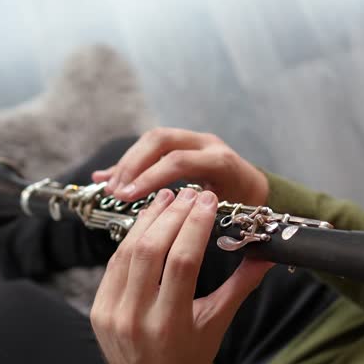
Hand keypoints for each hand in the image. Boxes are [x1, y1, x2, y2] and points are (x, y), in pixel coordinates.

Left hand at [90, 187, 272, 363]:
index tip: (208, 202)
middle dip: (172, 215)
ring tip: (168, 197)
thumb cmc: (190, 358)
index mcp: (171, 325)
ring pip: (127, 252)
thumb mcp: (217, 324)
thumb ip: (240, 286)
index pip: (182, 262)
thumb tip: (265, 253)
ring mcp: (112, 314)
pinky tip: (147, 222)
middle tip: (189, 193)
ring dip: (148, 220)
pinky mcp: (98, 309)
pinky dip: (130, 239)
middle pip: (151, 251)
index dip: (195, 226)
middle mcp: (137, 319)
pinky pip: (114, 265)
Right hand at [92, 128, 269, 207]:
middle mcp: (207, 143)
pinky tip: (106, 176)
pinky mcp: (182, 142)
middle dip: (133, 165)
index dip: (149, 178)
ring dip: (128, 162)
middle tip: (115, 191)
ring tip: (109, 187)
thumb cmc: (244, 211)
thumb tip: (164, 225)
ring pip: (153, 140)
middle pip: (161, 140)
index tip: (127, 197)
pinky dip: (129, 162)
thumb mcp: (227, 216)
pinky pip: (151, 146)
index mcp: (221, 161)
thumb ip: (198, 217)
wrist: (257, 191)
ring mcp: (194, 139)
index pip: (178, 161)